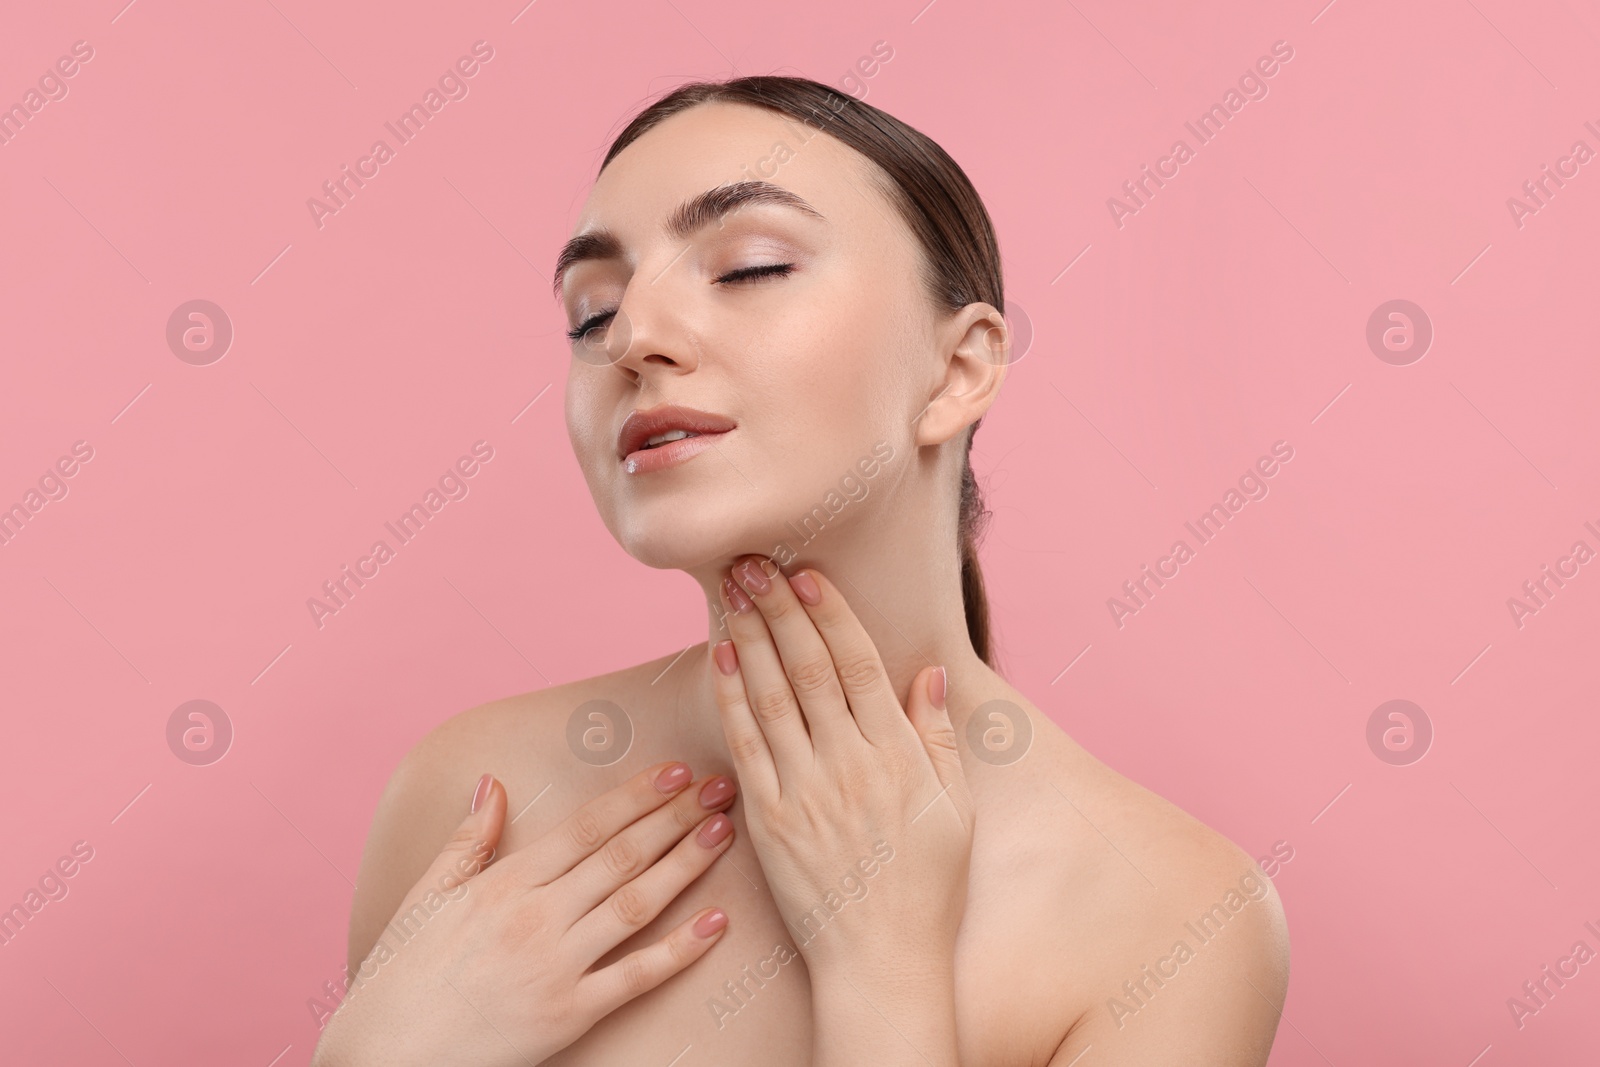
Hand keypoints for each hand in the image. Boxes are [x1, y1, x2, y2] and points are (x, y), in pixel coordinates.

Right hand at [311, 763, 738, 1066]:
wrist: (382, 1058)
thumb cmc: (399, 980)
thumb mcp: (423, 898)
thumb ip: (467, 840)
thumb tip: (493, 783)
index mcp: (502, 884)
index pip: (585, 827)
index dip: (635, 796)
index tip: (675, 770)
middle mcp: (535, 917)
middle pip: (621, 856)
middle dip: (675, 817)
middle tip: (720, 788)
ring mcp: (555, 966)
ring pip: (636, 904)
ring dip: (685, 865)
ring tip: (722, 833)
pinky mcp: (568, 1015)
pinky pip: (635, 978)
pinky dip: (680, 951)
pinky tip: (715, 924)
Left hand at [709, 557, 975, 983]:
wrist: (881, 960)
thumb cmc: (926, 885)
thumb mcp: (952, 808)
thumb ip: (936, 737)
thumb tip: (926, 673)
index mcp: (896, 755)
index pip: (856, 665)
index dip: (829, 614)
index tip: (806, 574)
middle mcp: (848, 764)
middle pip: (806, 668)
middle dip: (777, 608)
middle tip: (753, 562)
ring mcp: (803, 791)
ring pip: (771, 696)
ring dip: (749, 637)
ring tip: (731, 591)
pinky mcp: (768, 819)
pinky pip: (744, 745)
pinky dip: (731, 697)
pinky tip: (721, 657)